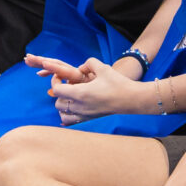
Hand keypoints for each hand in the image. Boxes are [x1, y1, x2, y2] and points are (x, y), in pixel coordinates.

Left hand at [27, 55, 150, 122]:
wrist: (130, 99)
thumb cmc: (117, 83)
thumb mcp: (103, 68)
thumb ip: (89, 63)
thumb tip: (81, 67)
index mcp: (80, 93)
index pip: (57, 90)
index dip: (55, 81)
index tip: (60, 76)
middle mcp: (79, 106)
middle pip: (57, 102)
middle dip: (59, 92)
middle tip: (67, 84)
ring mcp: (84, 115)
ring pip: (62, 113)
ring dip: (63, 104)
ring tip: (70, 96)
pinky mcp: (89, 120)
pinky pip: (70, 122)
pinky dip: (67, 116)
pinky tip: (75, 107)